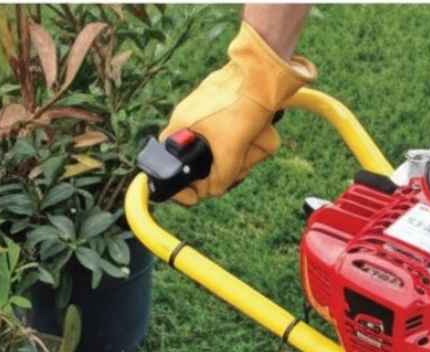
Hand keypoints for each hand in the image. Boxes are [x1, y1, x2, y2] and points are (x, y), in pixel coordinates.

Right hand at [160, 22, 314, 205]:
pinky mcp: (228, 117)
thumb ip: (221, 177)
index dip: (180, 186)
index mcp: (181, 128)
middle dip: (225, 170)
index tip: (193, 198)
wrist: (260, 76)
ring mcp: (211, 121)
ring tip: (253, 145)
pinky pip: (239, 142)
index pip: (169, 165)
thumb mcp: (230, 151)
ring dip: (244, 156)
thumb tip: (213, 191)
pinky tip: (258, 135)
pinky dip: (250, 144)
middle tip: (238, 168)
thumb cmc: (240, 105)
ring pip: (226, 156)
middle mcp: (192, 125)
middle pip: (204, 166)